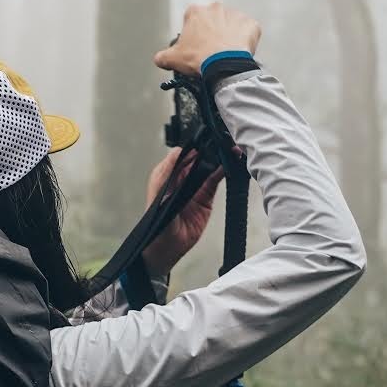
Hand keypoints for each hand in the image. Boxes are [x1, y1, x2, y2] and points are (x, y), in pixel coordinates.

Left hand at [140, 148, 223, 275]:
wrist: (166, 248)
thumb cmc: (156, 223)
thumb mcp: (160, 196)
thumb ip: (167, 174)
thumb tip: (177, 152)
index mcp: (166, 174)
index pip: (182, 154)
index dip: (193, 146)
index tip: (204, 139)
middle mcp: (181, 178)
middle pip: (198, 158)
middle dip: (209, 149)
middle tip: (222, 142)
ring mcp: (194, 187)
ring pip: (209, 168)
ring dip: (219, 159)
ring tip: (231, 150)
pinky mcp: (206, 198)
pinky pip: (215, 181)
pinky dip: (223, 172)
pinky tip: (230, 166)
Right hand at [154, 1, 262, 76]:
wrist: (224, 65)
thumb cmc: (198, 58)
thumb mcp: (171, 59)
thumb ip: (162, 56)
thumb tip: (159, 59)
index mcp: (196, 12)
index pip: (191, 18)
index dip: (192, 32)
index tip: (193, 44)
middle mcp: (216, 8)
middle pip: (212, 19)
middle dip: (211, 31)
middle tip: (209, 49)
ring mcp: (236, 15)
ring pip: (230, 24)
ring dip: (228, 34)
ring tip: (224, 52)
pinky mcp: (251, 24)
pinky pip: (247, 31)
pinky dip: (244, 40)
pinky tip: (238, 51)